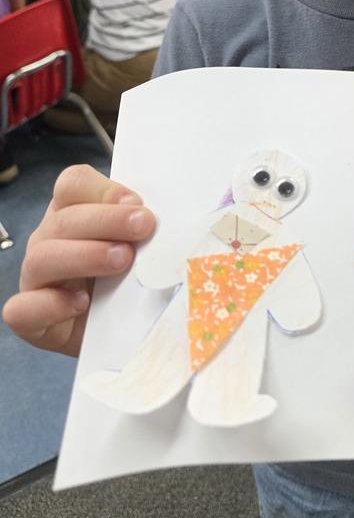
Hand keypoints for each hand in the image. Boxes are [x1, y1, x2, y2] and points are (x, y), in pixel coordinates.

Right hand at [2, 165, 155, 356]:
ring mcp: (35, 279)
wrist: (123, 331)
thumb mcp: (142, 249)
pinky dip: (53, 304)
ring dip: (85, 255)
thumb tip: (165, 216)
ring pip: (43, 257)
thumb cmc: (131, 282)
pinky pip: (24, 308)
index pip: (73, 185)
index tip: (138, 203)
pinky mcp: (31, 320)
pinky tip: (82, 303)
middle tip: (143, 227)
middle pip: (64, 219)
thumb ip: (144, 229)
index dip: (104, 190)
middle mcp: (49, 241)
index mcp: (74, 214)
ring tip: (122, 261)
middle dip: (107, 220)